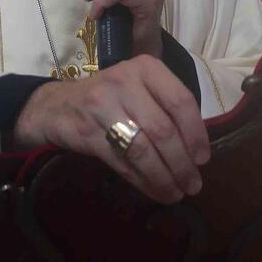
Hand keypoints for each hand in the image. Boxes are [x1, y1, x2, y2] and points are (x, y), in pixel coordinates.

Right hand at [11, 55, 208, 203]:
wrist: (58, 105)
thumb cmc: (111, 97)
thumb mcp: (140, 87)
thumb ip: (166, 106)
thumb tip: (198, 148)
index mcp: (145, 67)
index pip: (180, 101)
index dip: (196, 134)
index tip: (203, 159)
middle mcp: (124, 81)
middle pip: (163, 130)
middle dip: (182, 163)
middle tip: (193, 184)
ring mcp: (102, 106)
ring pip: (143, 149)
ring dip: (164, 177)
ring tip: (177, 193)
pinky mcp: (88, 132)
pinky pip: (122, 162)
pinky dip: (143, 181)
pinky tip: (154, 190)